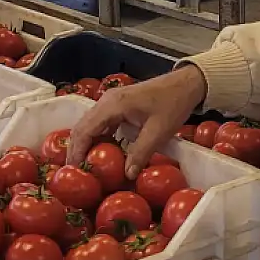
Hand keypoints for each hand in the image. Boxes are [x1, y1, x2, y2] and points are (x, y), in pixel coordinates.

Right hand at [68, 64, 207, 179]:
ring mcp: (111, 102)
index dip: (76, 151)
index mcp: (113, 105)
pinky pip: (101, 123)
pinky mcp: (118, 105)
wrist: (185, 84)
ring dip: (86, 144)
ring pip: (90, 125)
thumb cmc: (173, 103)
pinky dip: (98, 138)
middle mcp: (107, 101)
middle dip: (77, 149)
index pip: (84, 130)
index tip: (74, 170)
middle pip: (82, 127)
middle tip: (77, 172)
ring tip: (87, 166)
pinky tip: (102, 153)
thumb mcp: (159, 132)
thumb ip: (141, 153)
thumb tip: (127, 175)